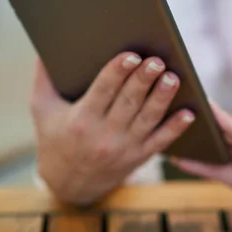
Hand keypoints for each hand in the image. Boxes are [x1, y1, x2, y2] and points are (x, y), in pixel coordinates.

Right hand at [31, 53, 194, 204]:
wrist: (68, 184)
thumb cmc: (55, 138)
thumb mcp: (43, 109)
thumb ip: (44, 78)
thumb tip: (45, 47)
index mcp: (81, 120)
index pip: (102, 91)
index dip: (117, 72)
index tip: (131, 56)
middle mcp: (104, 136)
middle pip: (128, 103)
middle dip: (143, 81)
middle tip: (157, 61)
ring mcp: (124, 148)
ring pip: (148, 119)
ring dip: (162, 98)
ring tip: (173, 77)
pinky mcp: (139, 157)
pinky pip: (161, 142)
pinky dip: (176, 128)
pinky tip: (189, 113)